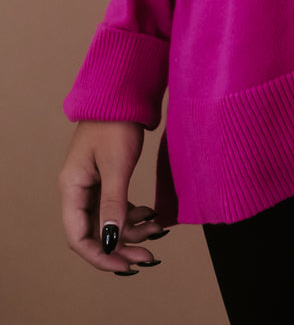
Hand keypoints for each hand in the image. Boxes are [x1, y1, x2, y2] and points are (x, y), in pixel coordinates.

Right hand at [59, 121, 166, 276]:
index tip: (125, 266)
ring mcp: (92, 183)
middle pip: (94, 231)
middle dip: (121, 247)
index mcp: (72, 187)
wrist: (122, 91)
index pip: (78, 236)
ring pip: (108, 220)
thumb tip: (110, 241)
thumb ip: (113, 204)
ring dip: (131, 232)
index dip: (100, 255)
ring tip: (157, 233)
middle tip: (147, 258)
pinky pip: (117, 206)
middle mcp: (78, 189)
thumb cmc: (116, 122)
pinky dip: (134, 215)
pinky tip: (151, 217)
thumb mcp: (117, 165)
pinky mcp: (106, 176)